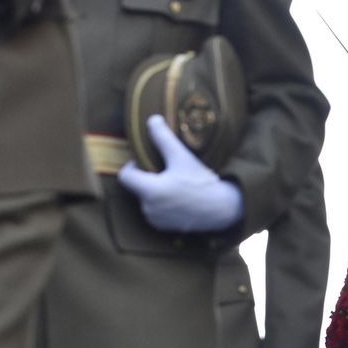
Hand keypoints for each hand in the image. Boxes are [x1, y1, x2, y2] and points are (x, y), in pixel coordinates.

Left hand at [118, 116, 243, 232]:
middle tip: (167, 173)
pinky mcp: (163, 228)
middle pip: (136, 187)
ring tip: (174, 186)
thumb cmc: (202, 182)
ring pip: (145, 200)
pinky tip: (178, 199)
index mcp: (150, 190)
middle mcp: (149, 208)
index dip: (132, 166)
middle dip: (146, 178)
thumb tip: (151, 120)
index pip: (125, 176)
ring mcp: (155, 220)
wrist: (222, 208)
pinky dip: (161, 205)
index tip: (146, 162)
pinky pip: (154, 212)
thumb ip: (163, 138)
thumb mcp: (182, 157)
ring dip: (153, 192)